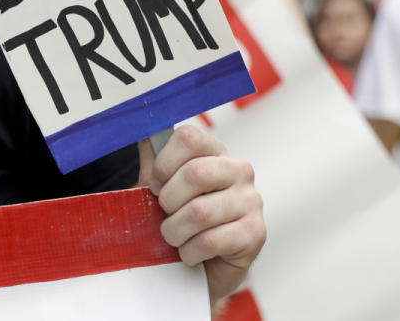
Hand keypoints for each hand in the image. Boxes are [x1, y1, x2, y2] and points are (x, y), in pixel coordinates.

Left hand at [137, 124, 265, 302]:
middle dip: (169, 200)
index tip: (155, 185)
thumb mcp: (161, 187)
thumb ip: (154, 160)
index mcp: (215, 151)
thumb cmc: (180, 220)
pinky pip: (210, 240)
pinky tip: (190, 253)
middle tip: (165, 215)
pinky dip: (190, 251)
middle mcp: (239, 170)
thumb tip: (144, 131)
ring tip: (174, 237)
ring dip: (175, 231)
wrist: (204, 266)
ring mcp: (251, 201)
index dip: (164, 163)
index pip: (189, 138)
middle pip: (195, 173)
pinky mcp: (255, 233)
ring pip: (200, 211)